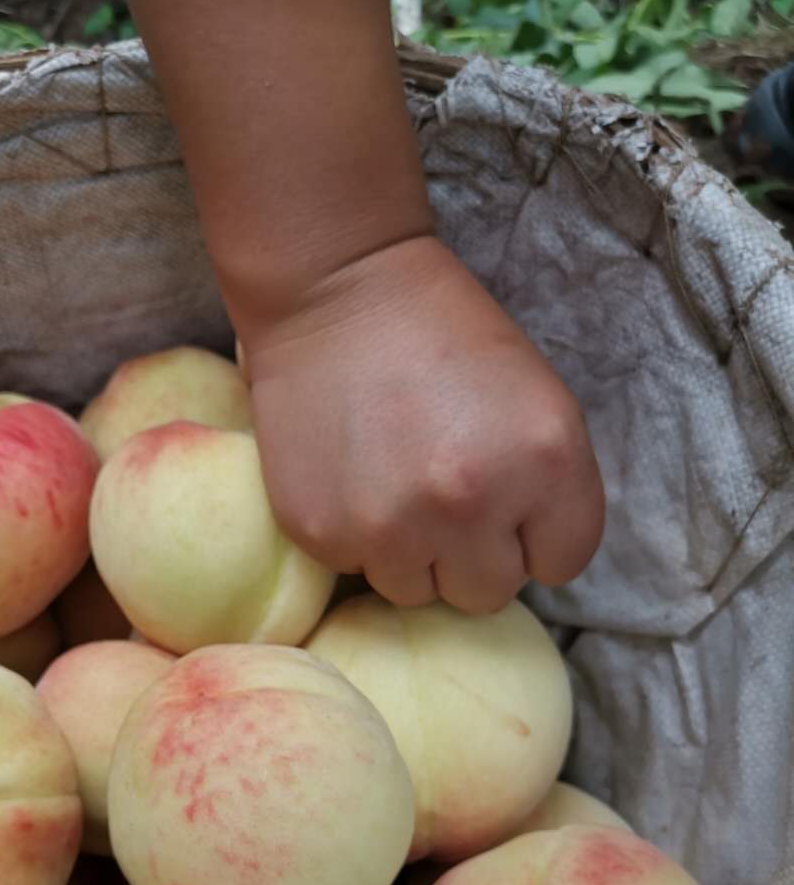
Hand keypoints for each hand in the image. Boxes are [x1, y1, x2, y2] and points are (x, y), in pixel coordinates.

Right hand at [242, 236, 604, 612]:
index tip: (508, 499)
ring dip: (411, 553)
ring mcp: (390, 528)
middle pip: (489, 594)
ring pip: (417, 592)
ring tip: (394, 484)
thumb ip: (547, 490)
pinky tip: (352, 476)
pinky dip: (356, 535)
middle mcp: (471, 506)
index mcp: (545, 463)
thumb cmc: (447, 337)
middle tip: (446, 493)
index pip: (562, 564)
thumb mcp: (535, 401)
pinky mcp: (323, 534)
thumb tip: (523, 561)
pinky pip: (355, 568)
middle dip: (473, 553)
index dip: (535, 534)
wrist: (335, 290)